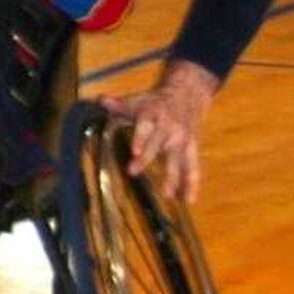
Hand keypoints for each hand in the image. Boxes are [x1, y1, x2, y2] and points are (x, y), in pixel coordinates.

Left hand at [98, 62, 218, 202]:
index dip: (140, 137)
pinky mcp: (192, 147)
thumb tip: (100, 101)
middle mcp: (169, 127)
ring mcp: (181, 139)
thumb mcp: (138, 100)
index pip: (145, 125)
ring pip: (178, 159)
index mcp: (153, 114)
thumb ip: (118, 105)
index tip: (134, 151)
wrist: (187, 94)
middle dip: (146, 158)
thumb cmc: (155, 102)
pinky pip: (193, 166)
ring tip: (167, 195)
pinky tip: (189, 200)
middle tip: (133, 171)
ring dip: (173, 177)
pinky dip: (192, 183)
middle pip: (157, 144)